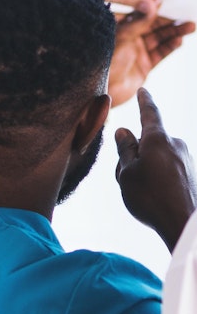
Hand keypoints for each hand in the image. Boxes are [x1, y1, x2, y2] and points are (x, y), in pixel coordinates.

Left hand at [108, 0, 195, 106]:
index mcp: (119, 29)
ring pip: (160, 39)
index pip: (139, 13)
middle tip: (185, 14)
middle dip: (169, 20)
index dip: (151, 7)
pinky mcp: (144, 66)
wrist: (100, 92)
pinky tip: (179, 41)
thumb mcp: (121, 38)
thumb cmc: (103, 63)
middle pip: (153, 25)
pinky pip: (160, 54)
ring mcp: (138, 53)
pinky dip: (170, 47)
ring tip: (191, 26)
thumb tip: (155, 1)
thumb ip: (138, 21)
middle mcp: (129, 39)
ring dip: (175, 32)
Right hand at [115, 88, 196, 251]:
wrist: (183, 222)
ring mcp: (185, 159)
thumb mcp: (127, 173)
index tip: (144, 91)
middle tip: (123, 178)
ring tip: (139, 193)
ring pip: (157, 158)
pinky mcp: (190, 174)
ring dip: (145, 169)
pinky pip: (168, 170)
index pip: (149, 114)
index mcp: (158, 139)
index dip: (144, 102)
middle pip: (149, 142)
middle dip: (135, 155)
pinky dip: (157, 179)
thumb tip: (124, 131)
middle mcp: (175, 144)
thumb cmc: (151, 197)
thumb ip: (125, 150)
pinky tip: (155, 198)